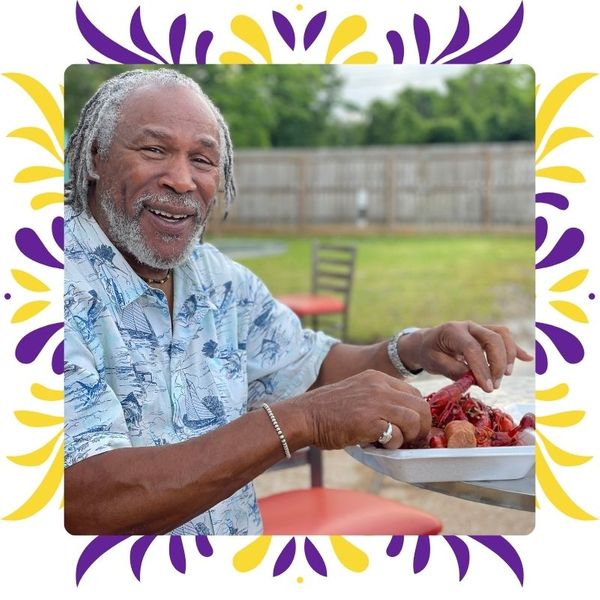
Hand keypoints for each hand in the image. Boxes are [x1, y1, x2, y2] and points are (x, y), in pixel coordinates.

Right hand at [296, 369, 430, 449]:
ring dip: (409, 436)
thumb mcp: (358, 393)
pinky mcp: (370, 422)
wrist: (305, 416)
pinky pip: (398, 435)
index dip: (418, 412)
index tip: (412, 427)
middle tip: (411, 440)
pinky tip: (380, 444)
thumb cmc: (329, 410)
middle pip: (421, 406)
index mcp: (378, 378)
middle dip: (421, 427)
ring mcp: (376, 403)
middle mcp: (380, 387)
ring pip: (415, 420)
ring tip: (394, 442)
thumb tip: (403, 418)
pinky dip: (394, 444)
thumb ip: (380, 399)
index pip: (414, 393)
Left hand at [400, 321, 533, 391]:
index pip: (472, 348)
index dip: (481, 368)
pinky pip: (504, 338)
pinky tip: (528, 359)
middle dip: (497, 363)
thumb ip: (454, 370)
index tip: (487, 387)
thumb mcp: (434, 363)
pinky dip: (516, 349)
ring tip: (505, 376)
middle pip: (492, 338)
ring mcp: (479, 328)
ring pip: (502, 335)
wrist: (426, 342)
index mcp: (452, 331)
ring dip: (508, 355)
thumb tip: (476, 379)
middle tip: (494, 385)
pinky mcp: (486, 334)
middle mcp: (468, 326)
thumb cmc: (429, 352)